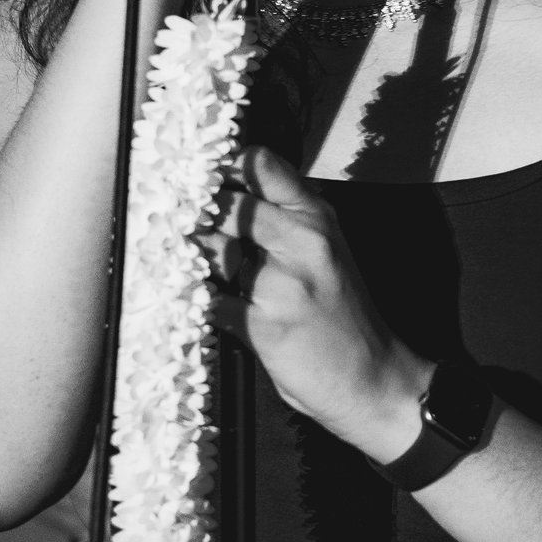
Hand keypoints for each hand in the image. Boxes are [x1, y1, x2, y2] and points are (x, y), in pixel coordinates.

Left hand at [200, 146, 426, 459]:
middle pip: (228, 206)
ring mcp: (282, 285)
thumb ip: (285, 222)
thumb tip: (224, 198)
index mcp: (318, 219)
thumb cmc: (344, 314)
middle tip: (168, 215)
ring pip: (211, 252)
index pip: (263, 166)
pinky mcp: (262, 325)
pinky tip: (193, 299)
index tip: (198, 171)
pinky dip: (195, 300)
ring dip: (187, 255)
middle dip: (193, 210)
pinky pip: (208, 301)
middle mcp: (303, 243)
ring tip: (174, 256)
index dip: (222, 164)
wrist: (374, 377)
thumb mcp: (326, 251)